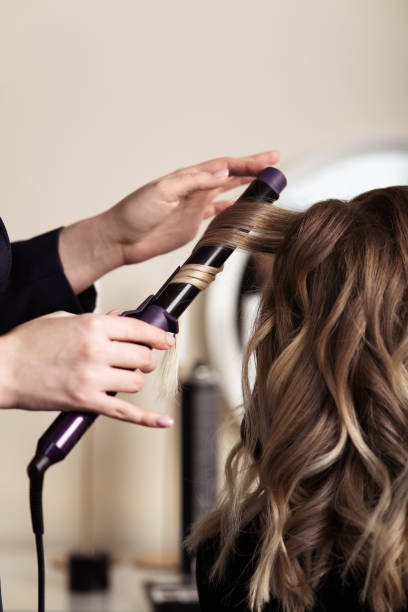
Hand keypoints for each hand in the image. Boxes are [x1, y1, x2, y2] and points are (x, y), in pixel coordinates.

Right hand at [0, 311, 174, 426]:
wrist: (1, 369)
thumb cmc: (27, 344)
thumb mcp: (63, 319)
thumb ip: (96, 321)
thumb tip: (121, 319)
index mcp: (93, 327)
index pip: (140, 330)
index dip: (158, 336)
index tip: (166, 340)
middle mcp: (97, 351)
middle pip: (143, 357)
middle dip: (144, 359)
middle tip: (137, 360)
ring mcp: (93, 378)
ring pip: (136, 382)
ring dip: (132, 380)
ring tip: (119, 378)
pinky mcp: (86, 402)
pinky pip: (125, 412)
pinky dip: (147, 419)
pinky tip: (162, 421)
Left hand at [59, 150, 278, 292]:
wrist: (120, 239)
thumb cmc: (133, 213)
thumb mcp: (162, 192)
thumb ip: (192, 182)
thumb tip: (221, 171)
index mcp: (188, 179)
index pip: (224, 167)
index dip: (248, 162)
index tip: (269, 160)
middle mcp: (194, 190)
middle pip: (230, 176)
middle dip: (252, 169)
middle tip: (274, 165)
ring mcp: (194, 207)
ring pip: (226, 193)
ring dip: (245, 187)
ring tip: (264, 182)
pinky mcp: (191, 225)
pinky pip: (217, 213)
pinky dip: (230, 209)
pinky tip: (240, 207)